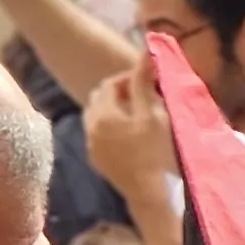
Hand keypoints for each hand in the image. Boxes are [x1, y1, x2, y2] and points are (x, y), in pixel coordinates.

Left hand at [80, 65, 173, 197]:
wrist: (148, 192)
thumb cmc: (154, 152)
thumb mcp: (153, 114)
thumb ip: (145, 83)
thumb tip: (146, 51)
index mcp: (103, 113)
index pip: (110, 84)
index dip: (129, 79)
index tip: (148, 84)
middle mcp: (90, 126)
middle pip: (99, 99)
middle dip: (118, 93)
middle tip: (143, 98)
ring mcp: (91, 145)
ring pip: (96, 117)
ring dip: (113, 110)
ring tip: (136, 117)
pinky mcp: (96, 159)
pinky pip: (98, 134)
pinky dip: (110, 128)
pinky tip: (129, 136)